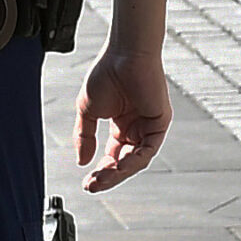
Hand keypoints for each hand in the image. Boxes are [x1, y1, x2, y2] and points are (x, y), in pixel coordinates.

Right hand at [74, 49, 169, 191]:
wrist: (124, 55)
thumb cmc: (107, 74)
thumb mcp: (88, 110)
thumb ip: (84, 137)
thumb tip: (81, 161)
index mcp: (122, 125)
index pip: (114, 156)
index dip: (101, 170)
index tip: (86, 181)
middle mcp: (137, 128)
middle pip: (124, 161)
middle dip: (108, 176)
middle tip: (92, 186)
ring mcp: (149, 127)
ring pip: (136, 160)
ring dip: (118, 173)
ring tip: (100, 180)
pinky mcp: (160, 124)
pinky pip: (148, 150)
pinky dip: (133, 160)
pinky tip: (117, 167)